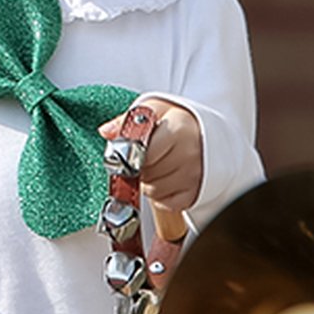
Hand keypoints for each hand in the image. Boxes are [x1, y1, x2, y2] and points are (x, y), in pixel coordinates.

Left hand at [100, 98, 203, 213]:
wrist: (207, 135)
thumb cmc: (177, 122)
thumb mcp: (153, 110)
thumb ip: (128, 120)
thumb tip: (107, 132)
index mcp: (179, 129)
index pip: (142, 151)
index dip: (129, 153)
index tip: (127, 151)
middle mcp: (190, 155)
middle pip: (145, 173)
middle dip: (137, 167)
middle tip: (142, 157)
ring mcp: (195, 177)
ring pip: (153, 191)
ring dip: (146, 182)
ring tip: (155, 166)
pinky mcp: (196, 194)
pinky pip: (165, 204)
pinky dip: (159, 195)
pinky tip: (164, 179)